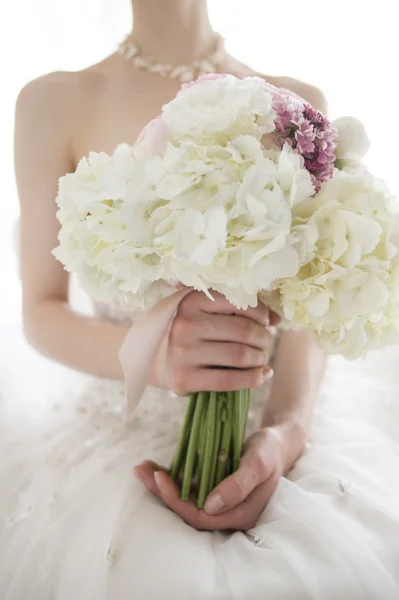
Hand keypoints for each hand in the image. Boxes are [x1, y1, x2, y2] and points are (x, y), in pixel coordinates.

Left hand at [134, 425, 294, 530]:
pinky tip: (155, 465)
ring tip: (142, 468)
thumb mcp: (259, 462)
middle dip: (163, 493)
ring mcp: (220, 503)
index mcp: (241, 514)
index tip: (161, 479)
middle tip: (142, 471)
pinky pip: (189, 487)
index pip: (203, 517)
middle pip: (189, 511)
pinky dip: (171, 476)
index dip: (178, 501)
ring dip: (162, 485)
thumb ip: (239, 484)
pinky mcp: (213, 489)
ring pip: (186, 499)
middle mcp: (228, 513)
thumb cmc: (270, 451)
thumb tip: (211, 505)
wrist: (276, 442)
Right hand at [151, 291, 279, 394]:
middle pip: (245, 331)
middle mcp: (186, 324)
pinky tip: (263, 374)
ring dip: (261, 358)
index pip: (241, 304)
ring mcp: (184, 352)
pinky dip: (254, 378)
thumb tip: (278, 319)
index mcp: (192, 300)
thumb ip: (241, 310)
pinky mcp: (185, 378)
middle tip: (266, 344)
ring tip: (262, 358)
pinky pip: (230, 381)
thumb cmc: (193, 331)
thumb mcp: (209, 312)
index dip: (262, 315)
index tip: (266, 323)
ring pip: (241, 356)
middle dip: (264, 339)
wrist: (158, 358)